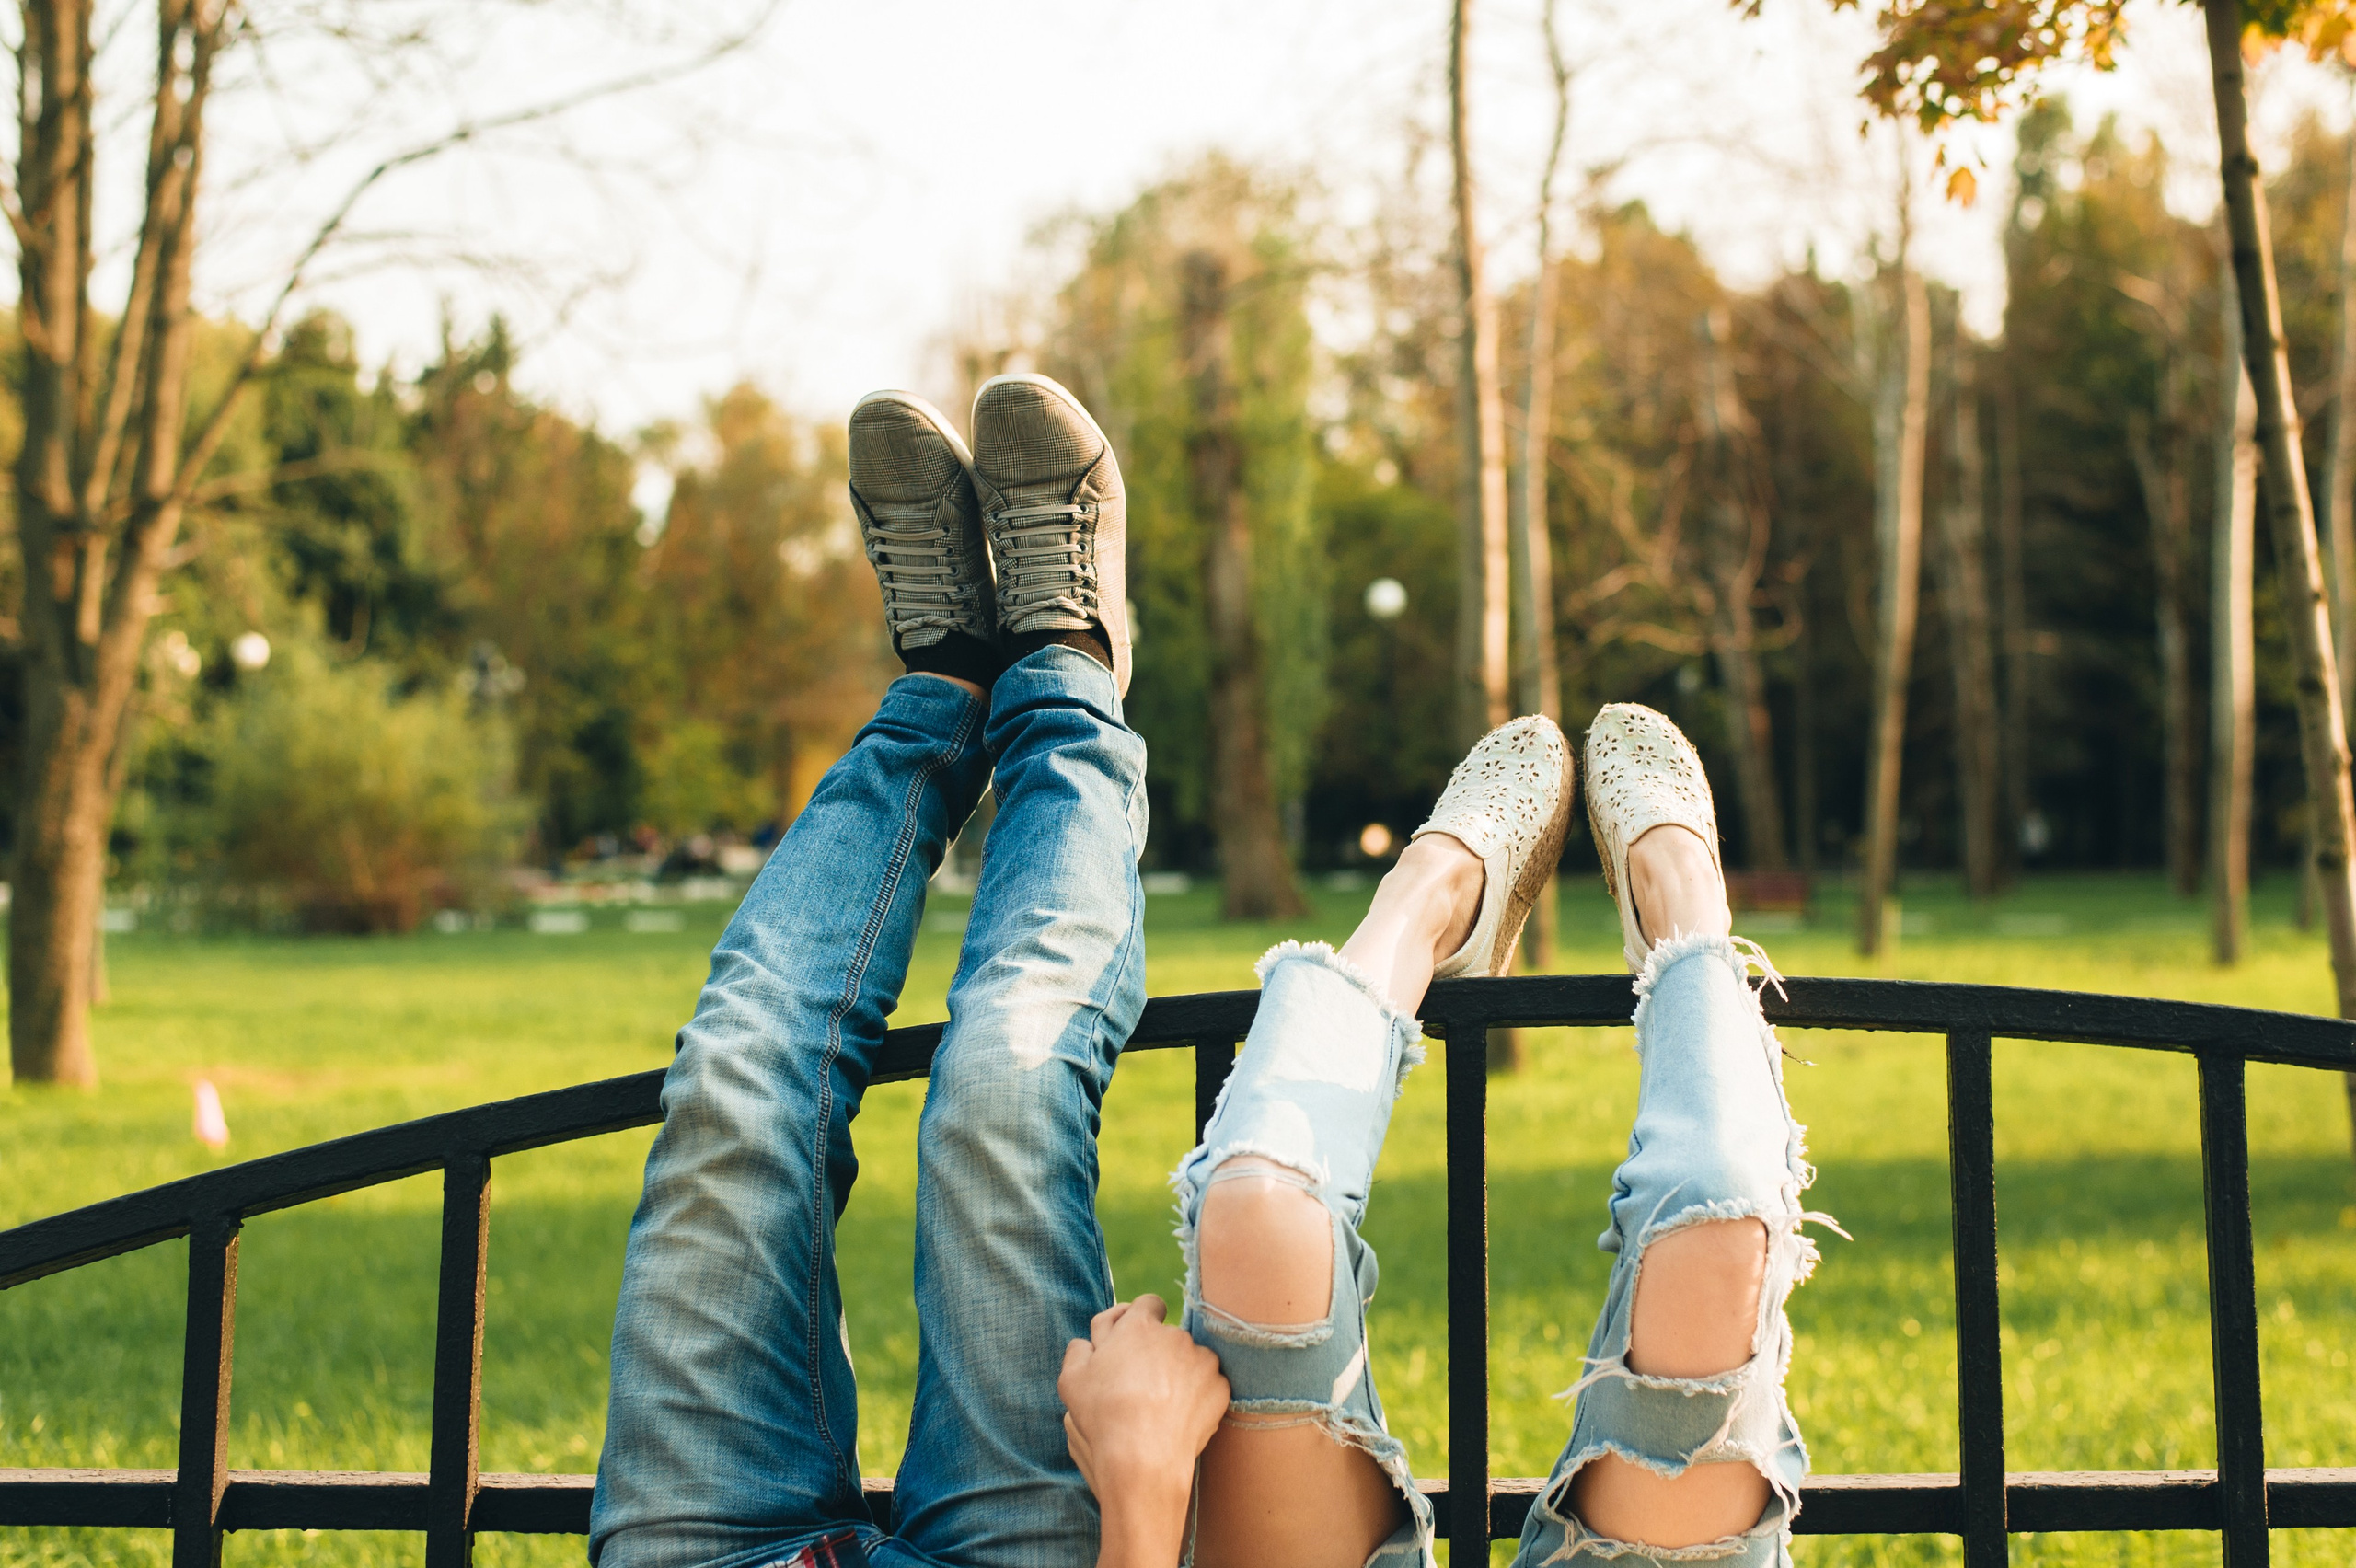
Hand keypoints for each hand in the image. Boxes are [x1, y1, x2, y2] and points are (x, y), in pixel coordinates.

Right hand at [1059, 1295, 1228, 1567]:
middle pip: (1168, 1335)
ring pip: (1190, 1359)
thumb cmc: (1104, 1416)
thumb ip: (1079, 1350)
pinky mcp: (1220, 1387)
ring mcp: (1202, 1360)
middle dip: (1157, 1352)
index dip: (1140, 1320)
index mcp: (1139, 1326)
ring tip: (1161, 1405)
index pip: (1147, 1304)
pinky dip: (1197, 1396)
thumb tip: (1088, 1343)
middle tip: (1142, 1382)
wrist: (1144, 1459)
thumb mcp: (1072, 1379)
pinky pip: (1208, 1384)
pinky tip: (1179, 1417)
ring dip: (1179, 1373)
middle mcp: (1175, 1335)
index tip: (1135, 1341)